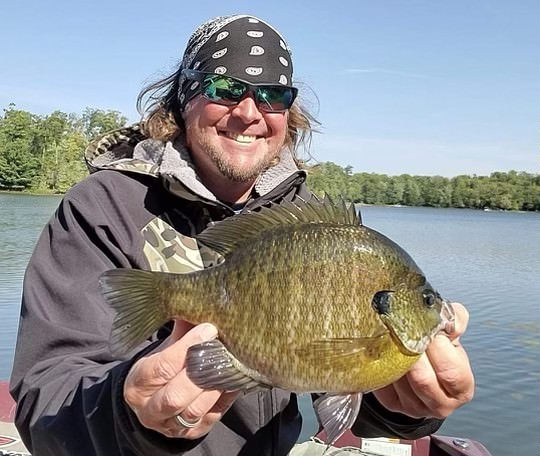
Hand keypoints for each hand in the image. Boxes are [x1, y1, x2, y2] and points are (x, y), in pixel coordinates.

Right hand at [123, 320, 238, 437]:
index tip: (208, 329)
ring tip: (229, 363)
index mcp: (138, 385)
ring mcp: (172, 426)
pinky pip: (213, 416)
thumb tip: (197, 303)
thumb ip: (179, 331)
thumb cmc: (159, 370)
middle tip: (221, 348)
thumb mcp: (161, 350)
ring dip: (215, 385)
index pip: (161, 367)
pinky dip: (226, 397)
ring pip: (195, 410)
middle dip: (201, 371)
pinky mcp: (193, 433)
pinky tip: (234, 379)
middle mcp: (150, 410)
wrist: (152, 405)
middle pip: (176, 395)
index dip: (187, 347)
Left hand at [373, 302, 474, 418]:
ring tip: (393, 335)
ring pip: (399, 378)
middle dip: (412, 351)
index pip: (451, 372)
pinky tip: (383, 348)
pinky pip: (383, 381)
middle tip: (405, 330)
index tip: (428, 330)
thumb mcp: (451, 333)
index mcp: (461, 389)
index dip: (439, 349)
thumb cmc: (438, 349)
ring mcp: (414, 407)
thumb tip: (446, 318)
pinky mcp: (391, 403)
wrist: (418, 363)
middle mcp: (440, 404)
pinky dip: (381, 361)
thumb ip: (454, 321)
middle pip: (422, 379)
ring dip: (393, 353)